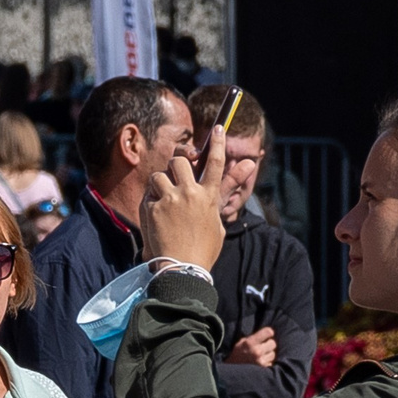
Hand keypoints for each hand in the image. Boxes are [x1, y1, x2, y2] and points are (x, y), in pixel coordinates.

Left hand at [141, 135, 229, 274]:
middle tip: (174, 178)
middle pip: (179, 161)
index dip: (218, 143)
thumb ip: (227, 191)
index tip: (217, 129)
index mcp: (209, 197)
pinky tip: (154, 219)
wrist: (182, 269)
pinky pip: (148, 195)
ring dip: (159, 185)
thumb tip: (249, 163)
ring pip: (159, 175)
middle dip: (175, 166)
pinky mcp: (153, 208)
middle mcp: (190, 193)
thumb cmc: (202, 249)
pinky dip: (149, 203)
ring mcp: (170, 199)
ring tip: (162, 202)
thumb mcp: (218, 221)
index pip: (216, 162)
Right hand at [226, 327, 277, 367]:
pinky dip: (266, 362)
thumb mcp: (241, 343)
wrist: (231, 373)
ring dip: (268, 354)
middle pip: (273, 343)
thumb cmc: (236, 355)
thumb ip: (253, 338)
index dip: (268, 333)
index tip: (266, 335)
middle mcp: (256, 351)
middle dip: (268, 344)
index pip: (268, 332)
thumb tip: (267, 334)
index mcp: (249, 343)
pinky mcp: (263, 369)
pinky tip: (259, 362)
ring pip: (273, 354)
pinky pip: (270, 363)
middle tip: (262, 347)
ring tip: (260, 356)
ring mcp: (260, 361)